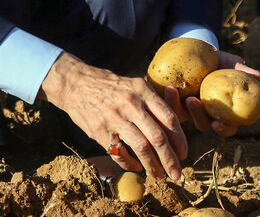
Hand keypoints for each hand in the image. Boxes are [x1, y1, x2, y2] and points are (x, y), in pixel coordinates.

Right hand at [38, 52, 187, 180]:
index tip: (184, 153)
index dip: (180, 139)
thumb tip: (174, 129)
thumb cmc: (110, 86)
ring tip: (159, 175)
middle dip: (170, 159)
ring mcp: (114, 117)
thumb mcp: (133, 85)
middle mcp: (130, 103)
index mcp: (142, 90)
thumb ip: (152, 102)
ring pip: (142, 147)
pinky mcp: (100, 131)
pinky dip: (131, 165)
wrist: (75, 84)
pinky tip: (137, 168)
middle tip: (177, 173)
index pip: (169, 118)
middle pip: (158, 136)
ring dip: (153, 165)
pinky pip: (120, 154)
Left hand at [162, 51, 259, 137]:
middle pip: (203, 124)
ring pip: (182, 116)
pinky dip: (166, 97)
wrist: (196, 50)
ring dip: (176, 106)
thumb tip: (258, 76)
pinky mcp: (171, 101)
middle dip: (197, 115)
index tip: (218, 124)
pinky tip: (167, 87)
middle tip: (193, 101)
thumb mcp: (229, 62)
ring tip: (173, 90)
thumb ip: (242, 70)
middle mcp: (205, 113)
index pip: (227, 128)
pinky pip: (167, 104)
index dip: (224, 130)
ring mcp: (187, 109)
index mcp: (223, 111)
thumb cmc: (218, 60)